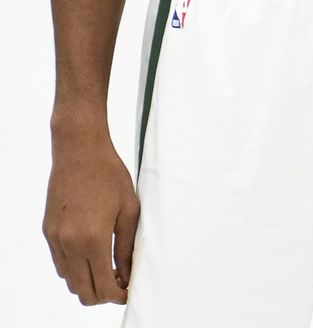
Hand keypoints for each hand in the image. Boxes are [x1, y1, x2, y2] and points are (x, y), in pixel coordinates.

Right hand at [44, 131, 138, 304]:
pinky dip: (75, 268)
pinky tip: (93, 257)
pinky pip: (60, 262)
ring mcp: (55, 239)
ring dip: (88, 282)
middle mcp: (69, 244)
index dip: (117, 295)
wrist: (79, 151)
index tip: (129, 292)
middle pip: (82, 290)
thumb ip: (127, 247)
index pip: (102, 285)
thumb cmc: (110, 176)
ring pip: (69, 279)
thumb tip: (128, 273)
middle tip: (121, 284)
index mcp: (93, 240)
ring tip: (110, 270)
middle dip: (102, 294)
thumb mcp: (129, 211)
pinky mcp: (48, 231)